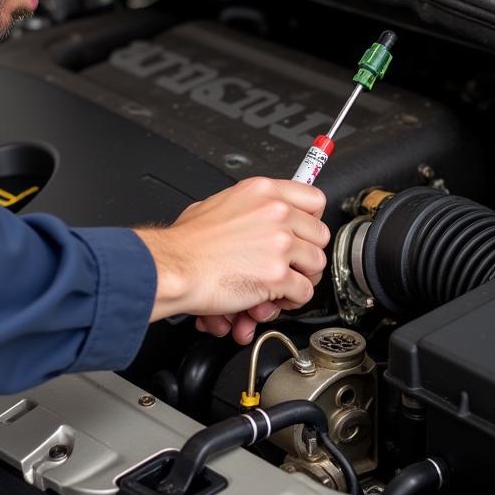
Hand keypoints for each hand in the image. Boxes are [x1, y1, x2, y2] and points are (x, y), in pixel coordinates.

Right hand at [135, 177, 329, 344]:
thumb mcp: (215, 204)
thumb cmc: (186, 243)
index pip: (314, 198)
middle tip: (292, 264)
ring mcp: (279, 243)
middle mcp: (276, 213)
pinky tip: (270, 299)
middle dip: (307, 254)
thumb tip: (255, 213)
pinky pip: (303, 292)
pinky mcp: (277, 274)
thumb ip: (246, 207)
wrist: (173, 268)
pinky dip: (290, 301)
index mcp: (263, 192)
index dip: (310, 220)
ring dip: (301, 279)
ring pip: (316, 264)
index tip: (304, 231)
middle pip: (320, 234)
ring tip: (281, 285)